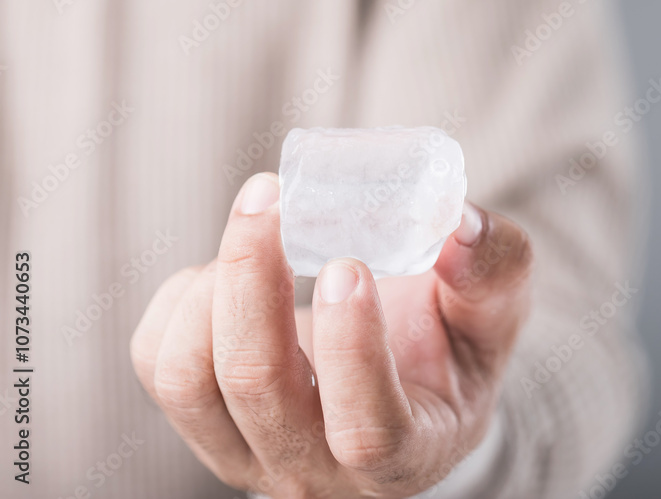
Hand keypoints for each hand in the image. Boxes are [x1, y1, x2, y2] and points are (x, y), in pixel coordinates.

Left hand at [130, 172, 532, 497]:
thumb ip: (491, 268)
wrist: (404, 384)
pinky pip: (158, 361)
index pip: (367, 432)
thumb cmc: (452, 348)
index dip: (351, 349)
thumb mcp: (494, 314)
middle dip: (254, 280)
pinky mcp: (204, 422)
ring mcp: (250, 452)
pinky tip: (232, 270)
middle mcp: (317, 470)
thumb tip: (455, 221)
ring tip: (258, 228)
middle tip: (272, 200)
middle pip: (257, 389)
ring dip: (214, 285)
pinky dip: (183, 298)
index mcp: (405, 455)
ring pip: (190, 378)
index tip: (350, 263)